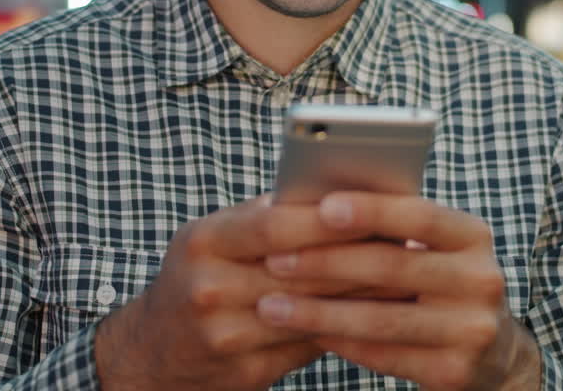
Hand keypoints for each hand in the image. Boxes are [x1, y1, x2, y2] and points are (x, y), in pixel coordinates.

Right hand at [94, 195, 398, 390]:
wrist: (151, 352)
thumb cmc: (198, 277)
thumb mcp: (215, 238)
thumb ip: (268, 218)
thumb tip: (340, 194)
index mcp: (204, 241)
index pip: (274, 224)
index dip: (327, 218)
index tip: (377, 207)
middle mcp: (209, 287)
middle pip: (301, 270)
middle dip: (360, 255)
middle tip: (411, 241)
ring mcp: (225, 333)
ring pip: (312, 310)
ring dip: (364, 294)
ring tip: (408, 276)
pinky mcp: (245, 369)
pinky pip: (308, 344)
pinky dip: (347, 326)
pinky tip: (380, 314)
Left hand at [255, 193, 542, 390]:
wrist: (494, 353)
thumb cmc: (440, 282)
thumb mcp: (435, 249)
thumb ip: (392, 228)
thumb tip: (314, 204)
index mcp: (474, 236)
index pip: (419, 215)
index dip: (371, 210)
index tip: (321, 206)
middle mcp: (482, 280)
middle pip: (393, 266)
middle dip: (326, 262)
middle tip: (274, 260)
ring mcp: (472, 330)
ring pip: (381, 318)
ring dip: (317, 312)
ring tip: (270, 306)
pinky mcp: (454, 371)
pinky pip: (382, 354)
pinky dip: (337, 341)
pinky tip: (302, 331)